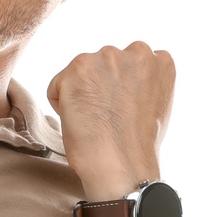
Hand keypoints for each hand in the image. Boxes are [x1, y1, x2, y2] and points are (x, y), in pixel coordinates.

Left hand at [46, 42, 174, 198]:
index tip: (123, 110)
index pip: (131, 63)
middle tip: (108, 117)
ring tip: (96, 120)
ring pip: (81, 74)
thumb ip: (142, 82)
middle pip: (104, 65)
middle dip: (101, 87)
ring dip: (81, 94)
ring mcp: (107, 57)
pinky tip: (81, 121)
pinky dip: (61, 105)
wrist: (123, 165)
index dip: (123, 90)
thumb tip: (123, 80)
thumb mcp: (156, 104)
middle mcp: (136, 51)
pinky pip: (57, 86)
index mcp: (160, 60)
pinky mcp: (78, 68)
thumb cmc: (136, 146)